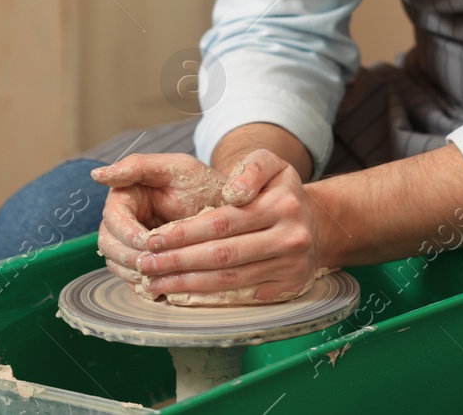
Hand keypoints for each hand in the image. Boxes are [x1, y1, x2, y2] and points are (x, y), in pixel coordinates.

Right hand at [91, 154, 227, 286]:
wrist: (230, 208)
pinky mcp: (146, 262)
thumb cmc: (204, 184)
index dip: (126, 233)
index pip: (112, 219)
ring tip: (159, 276)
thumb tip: (97, 175)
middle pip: (109, 244)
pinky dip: (143, 286)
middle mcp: (125, 220)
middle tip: (153, 264)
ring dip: (134, 274)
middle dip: (129, 257)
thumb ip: (138, 166)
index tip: (148, 242)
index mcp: (127, 196)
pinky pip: (133, 279)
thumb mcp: (178, 167)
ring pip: (117, 264)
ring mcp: (133, 243)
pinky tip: (161, 288)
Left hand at [129, 148, 329, 303]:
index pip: (222, 222)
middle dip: (178, 261)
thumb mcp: (271, 164)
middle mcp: (290, 237)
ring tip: (156, 281)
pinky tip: (183, 293)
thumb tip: (233, 193)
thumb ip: (250, 168)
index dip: (184, 233)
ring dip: (187, 284)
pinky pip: (242, 294)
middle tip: (146, 263)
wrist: (316, 224)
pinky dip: (209, 297)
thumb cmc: (281, 192)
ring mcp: (291, 267)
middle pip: (222, 255)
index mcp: (283, 204)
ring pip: (229, 279)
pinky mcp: (288, 289)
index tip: (155, 238)